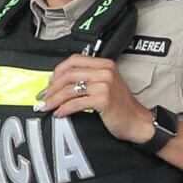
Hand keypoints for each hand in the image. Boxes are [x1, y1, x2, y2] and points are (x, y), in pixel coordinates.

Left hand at [39, 56, 153, 143]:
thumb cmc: (122, 106)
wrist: (138, 122)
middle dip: (52, 87)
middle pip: (68, 75)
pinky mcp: (103, 100)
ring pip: (70, 89)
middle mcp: (105, 72)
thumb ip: (88, 78)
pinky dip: (64, 109)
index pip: (74, 61)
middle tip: (44, 97)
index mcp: (105, 64)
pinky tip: (60, 113)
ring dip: (54, 99)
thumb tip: (59, 82)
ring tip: (47, 106)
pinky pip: (76, 103)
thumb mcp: (106, 85)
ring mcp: (105, 85)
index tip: (50, 83)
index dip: (58, 71)